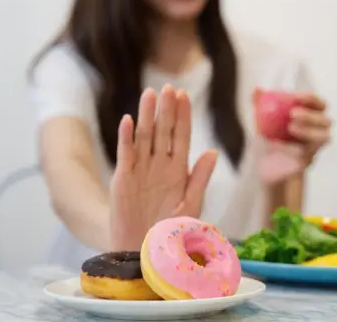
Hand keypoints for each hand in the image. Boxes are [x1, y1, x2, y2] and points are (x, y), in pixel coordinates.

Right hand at [109, 85, 216, 250]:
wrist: (144, 248)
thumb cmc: (170, 228)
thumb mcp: (190, 204)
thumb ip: (200, 179)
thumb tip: (213, 152)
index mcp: (178, 169)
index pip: (181, 136)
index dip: (183, 116)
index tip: (184, 95)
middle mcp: (160, 164)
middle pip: (163, 130)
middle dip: (167, 110)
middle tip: (169, 88)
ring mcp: (141, 169)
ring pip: (145, 136)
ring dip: (147, 115)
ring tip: (150, 94)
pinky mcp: (123, 178)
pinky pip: (126, 154)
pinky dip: (126, 137)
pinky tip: (129, 120)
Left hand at [256, 91, 330, 185]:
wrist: (265, 164)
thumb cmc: (269, 138)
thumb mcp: (262, 120)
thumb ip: (260, 104)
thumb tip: (257, 89)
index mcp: (311, 117)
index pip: (319, 105)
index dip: (311, 99)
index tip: (296, 97)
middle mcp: (318, 131)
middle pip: (326, 120)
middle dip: (311, 115)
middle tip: (293, 114)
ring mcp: (314, 148)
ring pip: (324, 137)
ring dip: (309, 130)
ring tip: (290, 127)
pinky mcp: (307, 161)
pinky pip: (309, 153)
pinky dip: (296, 148)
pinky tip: (280, 144)